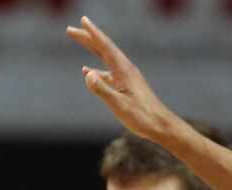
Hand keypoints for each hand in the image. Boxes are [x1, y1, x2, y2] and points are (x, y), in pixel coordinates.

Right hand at [66, 16, 177, 141]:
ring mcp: (126, 77)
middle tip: (70, 29)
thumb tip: (86, 73)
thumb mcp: (119, 105)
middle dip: (87, 37)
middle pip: (104, 48)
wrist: (161, 126)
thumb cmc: (142, 117)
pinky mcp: (127, 86)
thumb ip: (103, 90)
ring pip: (105, 58)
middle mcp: (125, 70)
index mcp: (123, 71)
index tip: (82, 20)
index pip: (105, 47)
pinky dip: (96, 68)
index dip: (93, 33)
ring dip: (91, 48)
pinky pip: (108, 72)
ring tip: (79, 39)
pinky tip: (88, 71)